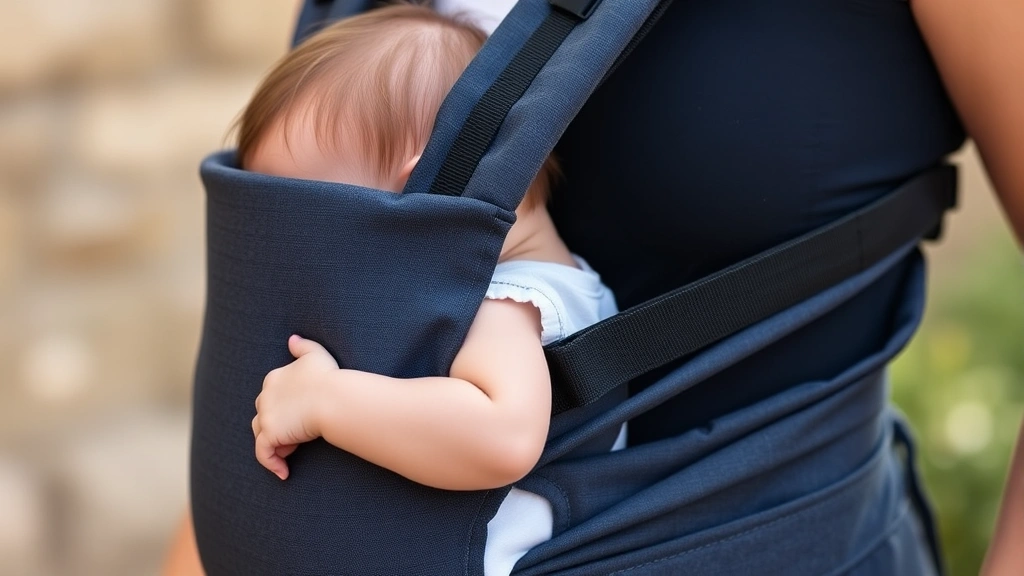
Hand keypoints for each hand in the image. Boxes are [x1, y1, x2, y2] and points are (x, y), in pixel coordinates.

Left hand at [252, 335, 339, 479]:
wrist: (333, 398)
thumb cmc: (330, 377)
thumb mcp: (316, 354)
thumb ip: (302, 346)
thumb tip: (292, 338)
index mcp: (274, 378)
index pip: (271, 396)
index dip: (285, 408)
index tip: (300, 417)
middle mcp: (265, 396)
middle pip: (264, 415)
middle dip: (279, 425)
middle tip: (299, 435)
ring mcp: (265, 416)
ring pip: (261, 434)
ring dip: (276, 443)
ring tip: (294, 449)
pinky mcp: (270, 434)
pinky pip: (264, 454)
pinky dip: (272, 464)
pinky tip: (284, 473)